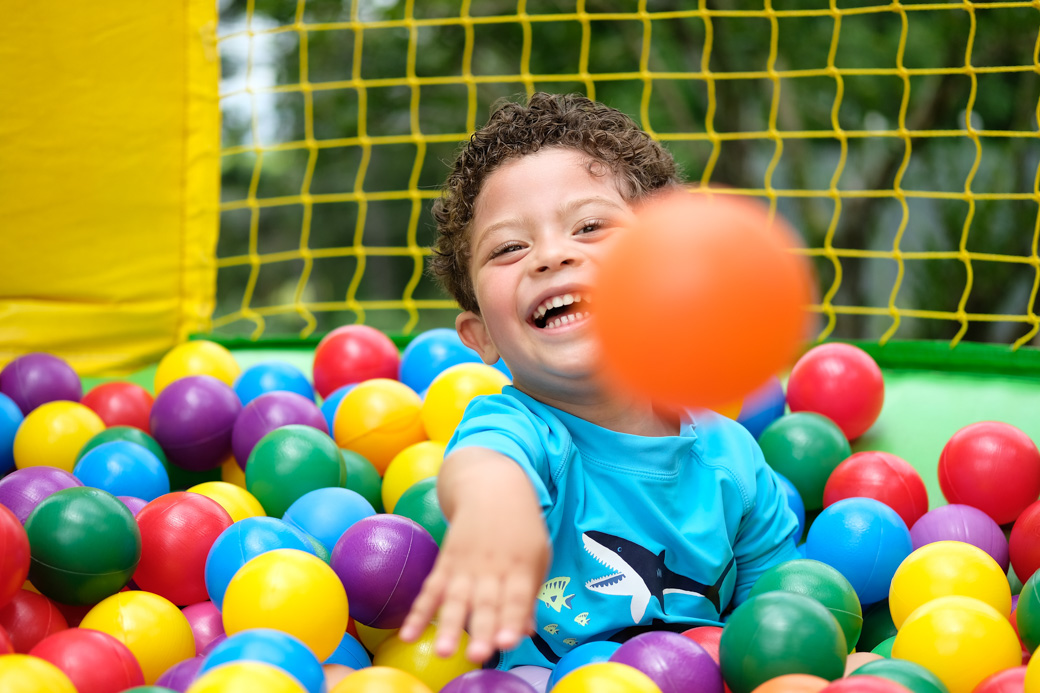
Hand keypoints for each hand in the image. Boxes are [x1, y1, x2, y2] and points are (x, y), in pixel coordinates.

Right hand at [398, 452, 549, 662]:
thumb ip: (529, 596)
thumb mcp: (536, 558)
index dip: (512, 620)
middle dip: (481, 630)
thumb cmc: (521, 530)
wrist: (491, 487)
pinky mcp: (445, 563)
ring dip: (448, 626)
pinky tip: (408, 633)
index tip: (508, 642)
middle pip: (486, 602)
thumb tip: (524, 632)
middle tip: (478, 654)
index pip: (517, 597)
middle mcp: (492, 568)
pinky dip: (418, 612)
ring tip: (441, 652)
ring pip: (456, 599)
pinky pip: (430, 590)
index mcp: (520, 567)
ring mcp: (466, 565)